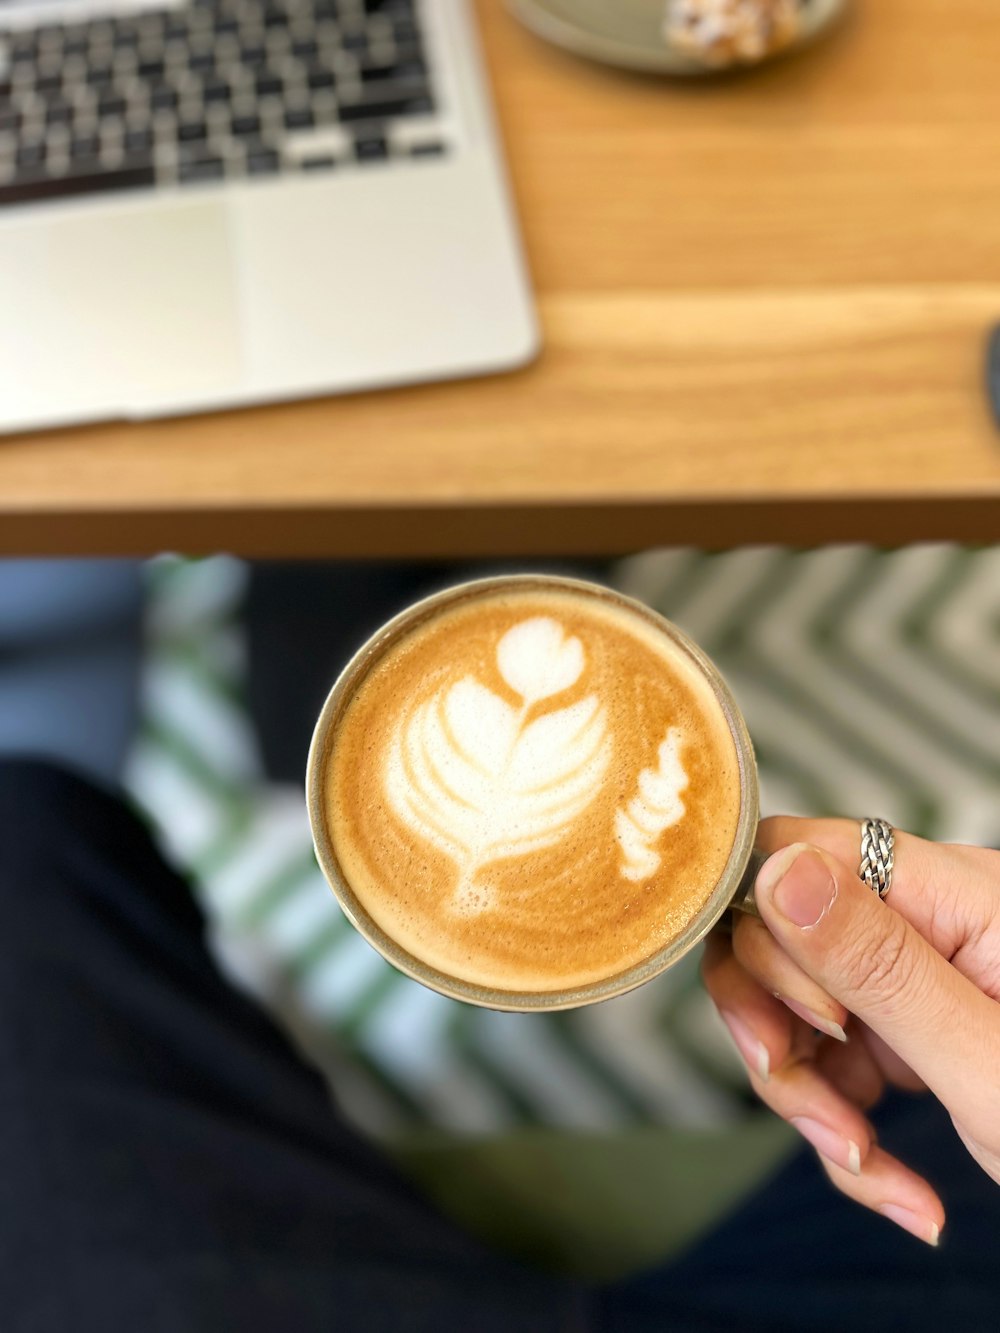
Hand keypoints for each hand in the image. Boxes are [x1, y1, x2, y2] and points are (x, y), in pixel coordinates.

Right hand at [702, 816, 999, 1245]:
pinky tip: (895, 1182)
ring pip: (797, 1006)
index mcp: (960, 894)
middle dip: (776, 1029)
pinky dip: (841, 1125)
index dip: (767, 928)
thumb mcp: (986, 1062)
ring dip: (807, 1094)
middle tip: (810, 1103)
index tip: (793, 1017)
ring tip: (865, 1162)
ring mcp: (919, 975)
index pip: (804, 853)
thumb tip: (779, 873)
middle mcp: (932, 920)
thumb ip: (879, 965)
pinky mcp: (910, 1028)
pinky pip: (832, 1060)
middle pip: (784, 934)